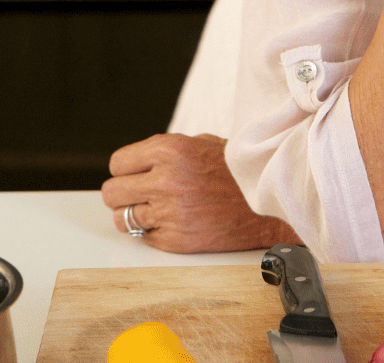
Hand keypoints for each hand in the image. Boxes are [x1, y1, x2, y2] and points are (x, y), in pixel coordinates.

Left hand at [101, 133, 298, 252]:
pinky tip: (175, 222)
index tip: (136, 175)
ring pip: (122, 219)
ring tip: (156, 211)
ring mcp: (170, 213)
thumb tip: (134, 163)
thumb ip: (165, 151)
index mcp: (169, 150)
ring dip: (136, 215)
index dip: (127, 170)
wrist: (272, 198)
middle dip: (124, 194)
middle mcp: (166, 181)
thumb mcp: (202, 144)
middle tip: (140, 195)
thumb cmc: (238, 169)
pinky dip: (155, 232)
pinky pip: (145, 238)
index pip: (118, 163)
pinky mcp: (177, 240)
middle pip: (112, 193)